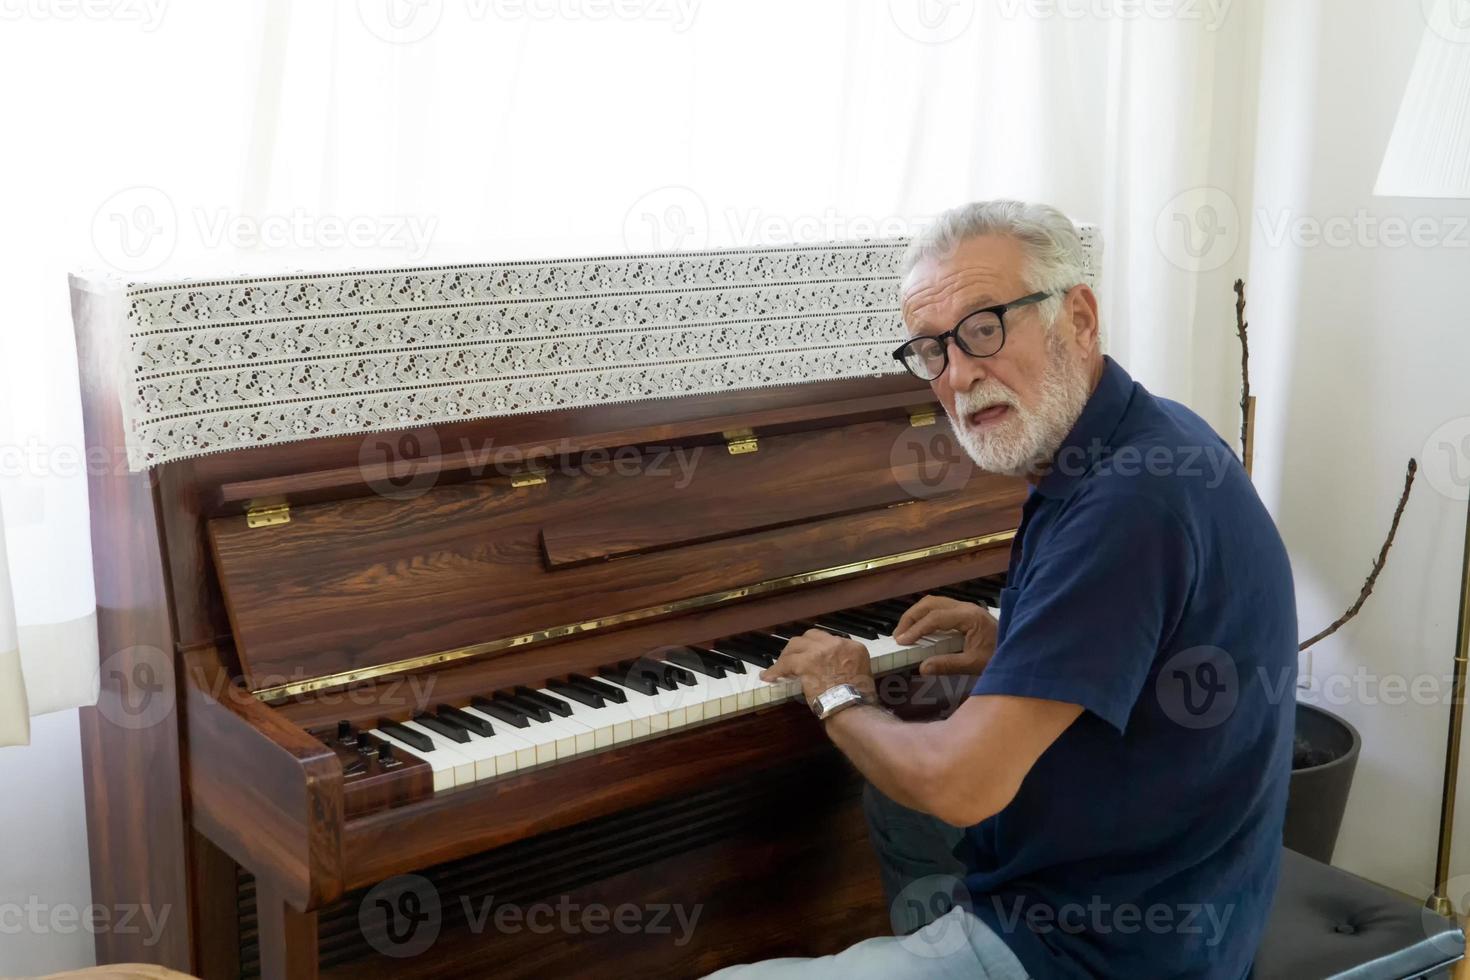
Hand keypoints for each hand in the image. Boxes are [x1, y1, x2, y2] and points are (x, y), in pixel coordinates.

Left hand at [760, 629, 875, 704]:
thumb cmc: (859, 697)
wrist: (851, 705)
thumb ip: (847, 664)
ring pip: (796, 644)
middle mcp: (836, 643)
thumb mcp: (861, 673)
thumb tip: (834, 669)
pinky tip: (768, 676)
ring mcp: (819, 651)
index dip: (818, 649)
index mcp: (852, 646)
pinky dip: (775, 670)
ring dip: (788, 654)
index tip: (813, 657)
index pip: (830, 640)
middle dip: (802, 646)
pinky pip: (785, 663)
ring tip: (781, 665)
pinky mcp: (805, 662)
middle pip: (812, 636)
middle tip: (795, 657)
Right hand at [894, 595, 998, 675]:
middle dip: (911, 617)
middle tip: (898, 636)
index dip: (916, 629)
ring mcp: (966, 608)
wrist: (1022, 652)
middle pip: (930, 603)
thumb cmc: (1000, 657)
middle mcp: (966, 607)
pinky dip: (925, 616)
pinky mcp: (965, 613)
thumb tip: (921, 668)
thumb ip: (948, 665)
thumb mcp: (975, 664)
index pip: (935, 618)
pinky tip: (920, 630)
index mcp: (969, 617)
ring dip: (916, 615)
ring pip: (934, 603)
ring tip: (905, 633)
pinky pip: (940, 608)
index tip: (901, 641)